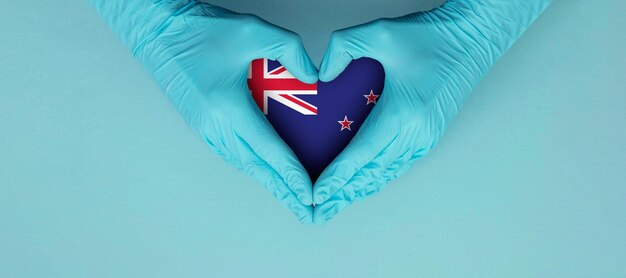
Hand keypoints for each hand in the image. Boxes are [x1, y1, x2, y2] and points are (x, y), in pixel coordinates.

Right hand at [91, 0, 317, 222]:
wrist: (158, 33)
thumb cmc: (200, 30)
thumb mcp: (252, 29)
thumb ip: (290, 50)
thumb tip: (312, 76)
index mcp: (227, 107)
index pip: (268, 149)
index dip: (290, 174)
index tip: (308, 194)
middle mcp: (215, 126)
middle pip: (256, 167)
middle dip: (283, 192)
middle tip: (306, 212)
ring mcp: (205, 129)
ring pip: (243, 164)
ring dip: (268, 182)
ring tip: (291, 197)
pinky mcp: (201, 126)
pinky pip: (232, 154)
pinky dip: (253, 167)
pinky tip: (265, 170)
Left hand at [313, 0, 550, 222]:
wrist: (473, 38)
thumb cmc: (431, 36)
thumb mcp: (380, 33)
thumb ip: (343, 47)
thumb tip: (323, 74)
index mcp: (402, 113)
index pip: (361, 154)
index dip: (337, 178)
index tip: (317, 195)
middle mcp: (415, 133)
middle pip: (372, 174)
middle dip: (343, 195)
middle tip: (318, 213)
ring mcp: (425, 137)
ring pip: (387, 174)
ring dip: (360, 191)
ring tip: (336, 205)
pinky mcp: (430, 135)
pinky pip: (400, 165)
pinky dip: (379, 179)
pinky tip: (365, 184)